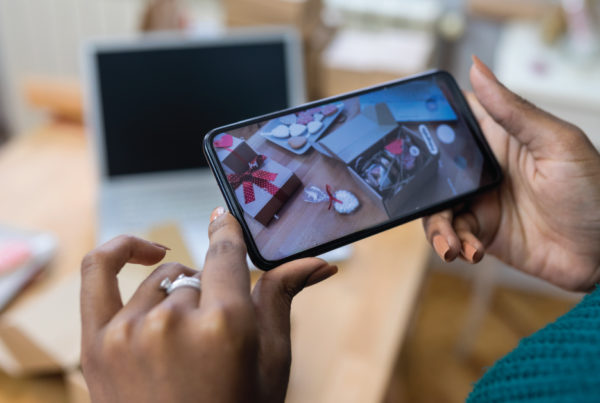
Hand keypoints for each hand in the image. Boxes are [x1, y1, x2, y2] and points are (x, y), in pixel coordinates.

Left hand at [80, 208, 336, 402]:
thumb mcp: (271, 361)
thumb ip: (283, 298)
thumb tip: (320, 264)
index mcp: (225, 324)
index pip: (226, 254)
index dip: (228, 233)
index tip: (226, 219)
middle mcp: (174, 321)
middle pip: (198, 278)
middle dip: (213, 298)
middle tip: (217, 337)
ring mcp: (130, 330)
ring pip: (162, 282)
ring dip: (178, 297)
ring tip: (186, 338)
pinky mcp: (97, 342)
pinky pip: (98, 270)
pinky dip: (121, 249)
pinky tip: (145, 251)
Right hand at [423, 56, 599, 290]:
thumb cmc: (594, 191)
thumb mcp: (556, 143)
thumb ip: (512, 110)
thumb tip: (477, 67)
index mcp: (498, 137)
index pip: (451, 121)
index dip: (424, 124)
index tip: (403, 135)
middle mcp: (483, 167)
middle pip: (432, 168)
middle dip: (421, 185)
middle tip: (424, 200)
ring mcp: (480, 200)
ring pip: (436, 206)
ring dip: (437, 226)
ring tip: (452, 244)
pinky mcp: (482, 231)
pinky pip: (453, 235)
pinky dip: (454, 245)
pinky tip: (470, 251)